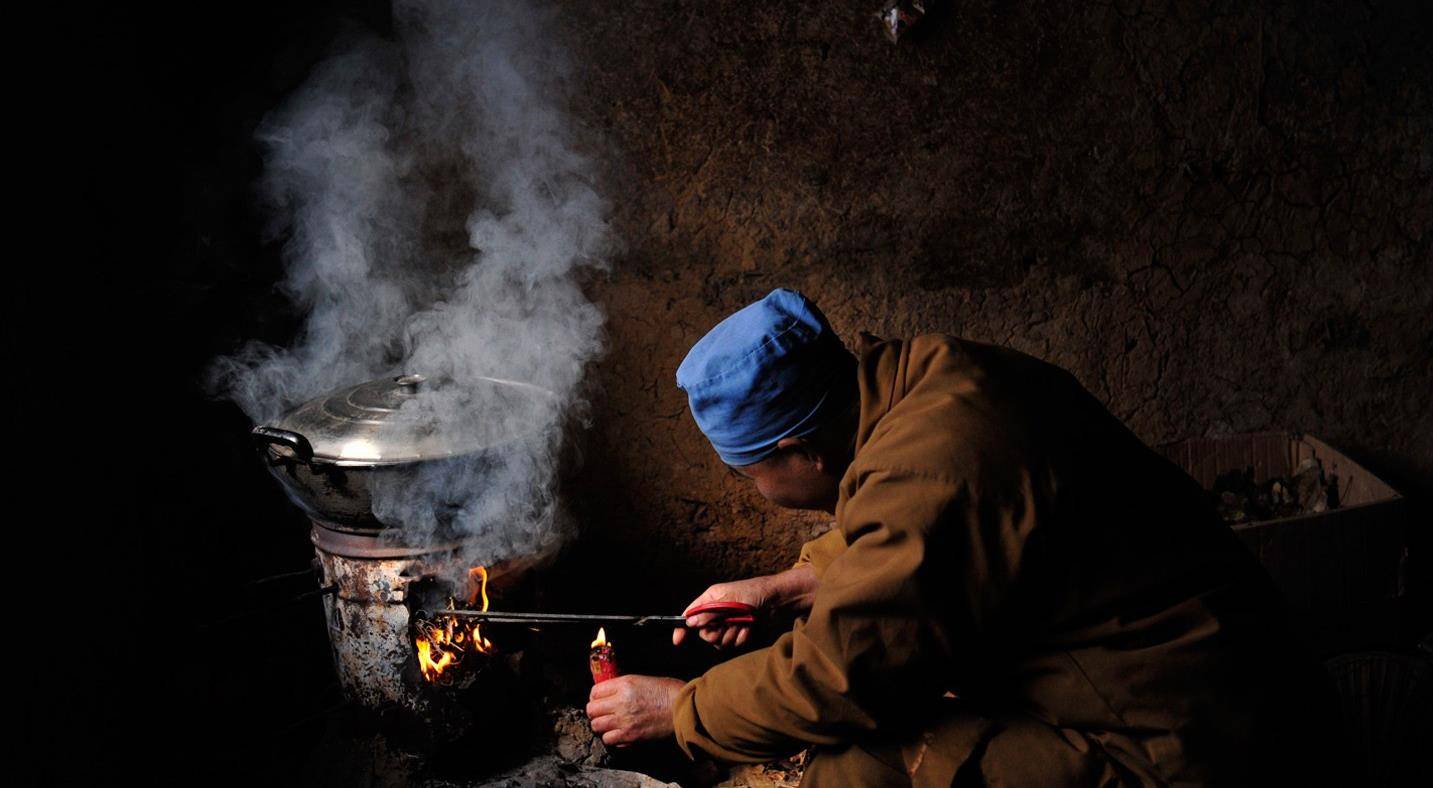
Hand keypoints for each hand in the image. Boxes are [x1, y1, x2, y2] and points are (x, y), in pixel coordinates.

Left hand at [585, 675, 685, 745]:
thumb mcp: (643, 680)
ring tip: (609, 724)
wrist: (684, 708)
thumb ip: (623, 686)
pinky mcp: (630, 736)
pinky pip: (609, 739)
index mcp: (624, 684)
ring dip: (601, 725)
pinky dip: (611, 737)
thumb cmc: (668, 691)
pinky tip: (619, 733)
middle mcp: (620, 702)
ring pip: (597, 726)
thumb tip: (609, 693)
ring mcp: (624, 721)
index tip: (600, 700)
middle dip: (595, 711)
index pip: (595, 692)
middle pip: (592, 710)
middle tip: (602, 713)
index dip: (596, 696)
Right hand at [672, 565, 817, 648]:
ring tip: (742, 625)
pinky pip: (733, 644)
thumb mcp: (729, 600)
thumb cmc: (753, 593)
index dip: (682, 628)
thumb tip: (690, 623)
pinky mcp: (739, 632)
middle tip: (728, 625)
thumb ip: (709, 613)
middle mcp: (716, 612)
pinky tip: (749, 629)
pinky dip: (741, 638)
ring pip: (719, 642)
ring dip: (731, 635)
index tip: (678, 641)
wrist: (777, 600)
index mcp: (710, 599)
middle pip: (705, 633)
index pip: (690, 615)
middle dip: (716, 633)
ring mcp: (728, 623)